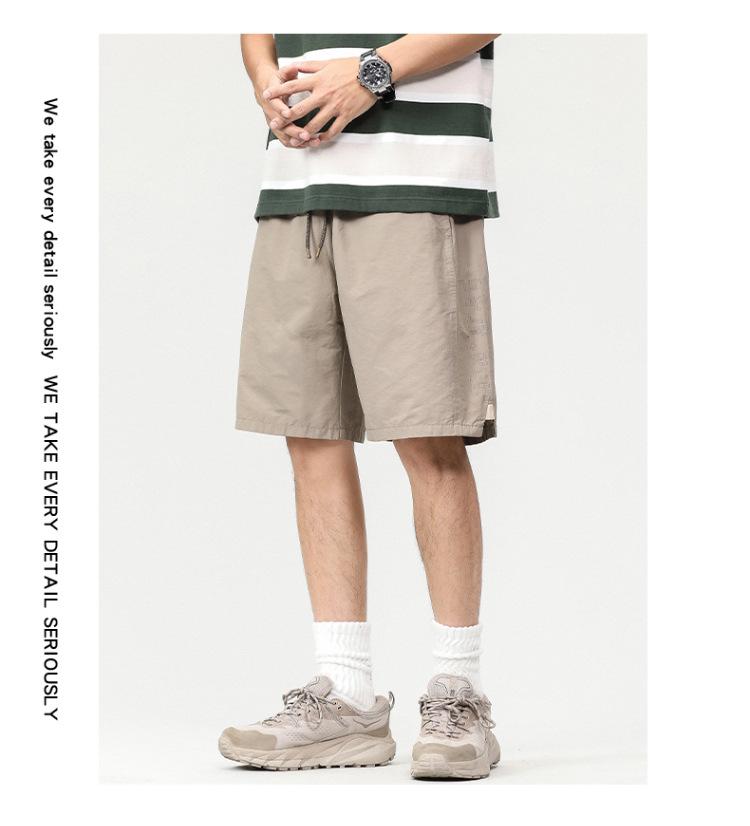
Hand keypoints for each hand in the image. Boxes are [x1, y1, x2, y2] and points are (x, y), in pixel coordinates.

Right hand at [256, 65, 320, 147]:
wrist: (265, 89)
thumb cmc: (275, 83)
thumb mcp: (280, 74)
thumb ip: (287, 71)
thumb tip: (293, 68)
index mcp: (270, 99)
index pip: (274, 105)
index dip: (280, 110)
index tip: (288, 113)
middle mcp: (271, 113)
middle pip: (280, 126)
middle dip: (293, 131)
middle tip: (305, 134)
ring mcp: (274, 124)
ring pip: (284, 136)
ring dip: (298, 141)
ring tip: (312, 141)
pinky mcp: (279, 130)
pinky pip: (288, 140)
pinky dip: (298, 144)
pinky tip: (309, 144)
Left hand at [263, 57, 377, 143]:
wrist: (372, 74)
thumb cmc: (350, 67)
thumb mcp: (327, 62)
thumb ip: (309, 66)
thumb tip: (293, 67)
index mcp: (318, 80)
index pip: (293, 86)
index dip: (278, 91)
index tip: (266, 96)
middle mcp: (324, 95)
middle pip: (300, 109)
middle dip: (285, 117)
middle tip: (275, 123)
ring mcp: (335, 107)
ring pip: (315, 124)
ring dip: (304, 133)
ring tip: (296, 137)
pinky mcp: (346, 116)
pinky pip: (333, 130)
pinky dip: (325, 137)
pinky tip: (319, 140)